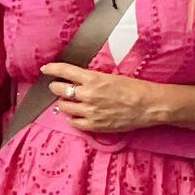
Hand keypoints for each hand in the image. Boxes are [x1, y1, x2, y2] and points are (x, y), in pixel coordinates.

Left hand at [41, 63, 157, 132]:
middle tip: (57, 87)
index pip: (65, 71)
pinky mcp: (95, 125)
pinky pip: (74, 123)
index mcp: (93, 79)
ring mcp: (90, 111)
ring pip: (65, 107)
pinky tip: (77, 115)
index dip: (52, 69)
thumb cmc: (135, 88)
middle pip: (60, 90)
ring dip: (64, 103)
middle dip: (56, 87)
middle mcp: (88, 95)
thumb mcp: (112, 77)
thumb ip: (92, 79)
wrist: (148, 105)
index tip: (46, 69)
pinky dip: (73, 118)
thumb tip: (77, 80)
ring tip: (69, 102)